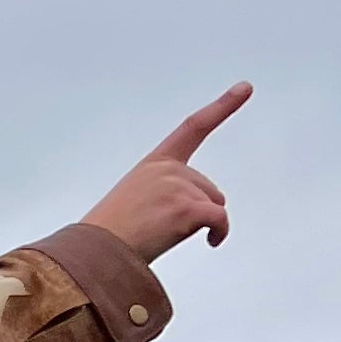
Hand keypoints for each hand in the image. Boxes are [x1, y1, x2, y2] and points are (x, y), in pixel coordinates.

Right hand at [82, 83, 250, 260]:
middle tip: (162, 228)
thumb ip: (166, 194)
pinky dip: (220, 232)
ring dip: (201, 225)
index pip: (193, 128)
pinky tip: (212, 241)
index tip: (245, 88)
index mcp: (154, 164)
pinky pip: (220, 218)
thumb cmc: (110, 236)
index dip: (223, 106)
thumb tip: (202, 212)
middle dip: (197, 211)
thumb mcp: (134, 201)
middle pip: (208, 189)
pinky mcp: (187, 207)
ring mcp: (178, 186)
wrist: (96, 254)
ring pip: (214, 206)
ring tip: (164, 237)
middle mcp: (168, 169)